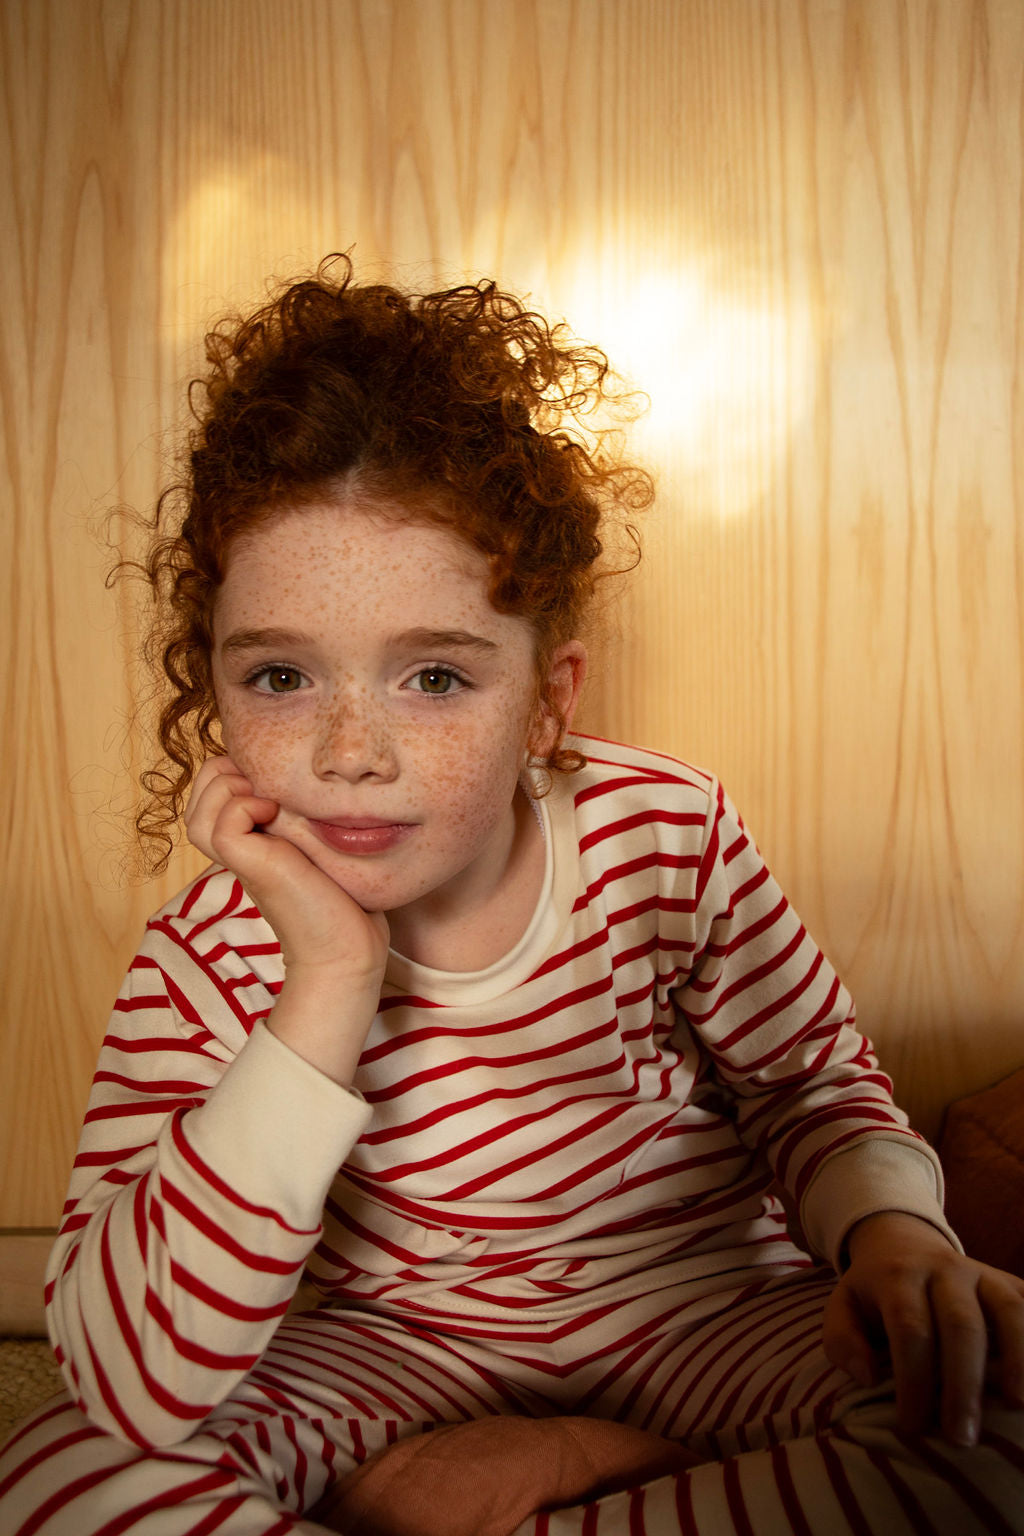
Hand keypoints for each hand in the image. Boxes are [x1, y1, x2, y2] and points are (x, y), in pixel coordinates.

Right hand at [184, 756, 388, 1083]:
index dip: (235, 769)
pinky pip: (222, 825)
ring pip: (198, 811)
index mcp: (252, 840)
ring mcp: (242, 861)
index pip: (213, 788)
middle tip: (270, 785)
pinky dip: (243, 806)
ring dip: (230, 788)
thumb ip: (306, 814)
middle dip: (227, 772)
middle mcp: (240, 849)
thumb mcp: (322, 841)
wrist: (349, 951)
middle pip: (199, 794)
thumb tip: (309, 774)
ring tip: (270, 798)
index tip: (276, 776)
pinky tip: (275, 813)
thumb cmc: (347, 900)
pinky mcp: (251, 867)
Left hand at [823, 1211, 1023, 1445]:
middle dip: (962, 1383)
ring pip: (1009, 1310)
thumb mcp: (843, 1306)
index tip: (911, 1427)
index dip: (912, 1380)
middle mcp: (945, 1269)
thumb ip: (842, 1339)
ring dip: (1018, 1359)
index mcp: (899, 1276)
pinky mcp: (1010, 1281)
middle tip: (961, 1437)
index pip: (910, 1328)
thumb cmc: (875, 1292)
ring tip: (1017, 1408)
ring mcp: (983, 1273)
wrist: (903, 1242)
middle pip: (961, 1324)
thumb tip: (867, 1377)